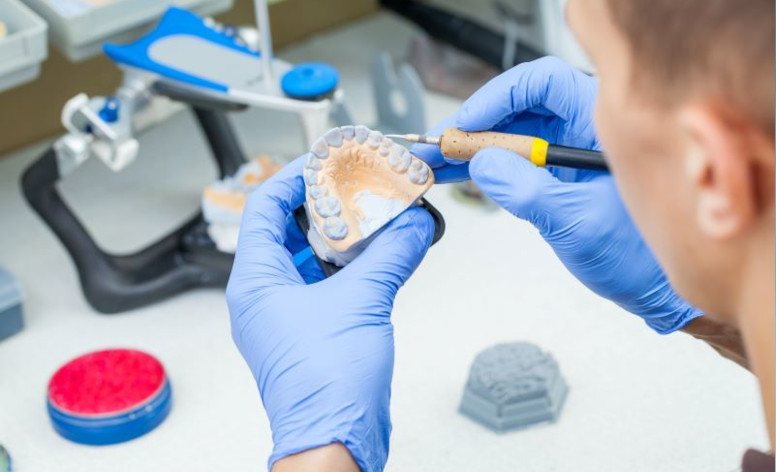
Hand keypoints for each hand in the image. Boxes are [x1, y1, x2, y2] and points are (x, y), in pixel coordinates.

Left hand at [226, 157, 434, 470]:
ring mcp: (288, 313)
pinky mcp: (312, 328)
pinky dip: (353, 265)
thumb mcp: (363, 302)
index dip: (294, 177)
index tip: (325, 161)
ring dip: (343, 235)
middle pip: (289, 228)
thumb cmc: (325, 386)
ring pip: (311, 256)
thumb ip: (392, 254)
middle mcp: (266, 294)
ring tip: (373, 213)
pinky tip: (382, 252)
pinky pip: (328, 282)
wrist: (336, 437)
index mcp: (256, 281)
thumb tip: (414, 224)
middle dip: (326, 205)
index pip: (265, 207)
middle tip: (357, 184)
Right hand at [413, 57, 700, 332]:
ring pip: (509, 134)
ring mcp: (564, 153)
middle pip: (517, 107)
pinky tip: (453, 173)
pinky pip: (511, 161)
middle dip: (473, 126)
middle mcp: (581, 129)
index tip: (468, 123)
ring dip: (470, 147)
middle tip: (437, 146)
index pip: (544, 83)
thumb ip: (528, 191)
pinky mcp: (552, 176)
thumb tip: (482, 164)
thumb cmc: (637, 255)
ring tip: (433, 161)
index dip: (500, 97)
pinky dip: (481, 167)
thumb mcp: (578, 222)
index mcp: (601, 124)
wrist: (651, 288)